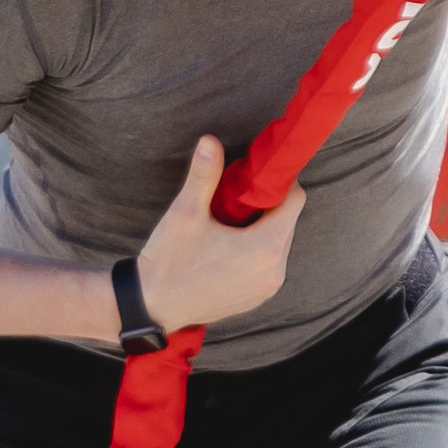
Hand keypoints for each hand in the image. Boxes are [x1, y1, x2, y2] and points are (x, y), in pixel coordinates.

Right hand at [133, 137, 305, 331]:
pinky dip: (257, 251)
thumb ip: (203, 175)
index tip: (254, 178)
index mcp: (266, 247)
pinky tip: (228, 247)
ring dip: (262, 229)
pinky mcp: (258, 298)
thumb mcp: (185, 213)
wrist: (151, 306)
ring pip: (280, 244)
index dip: (279, 184)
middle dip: (268, 206)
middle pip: (289, 222)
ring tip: (230, 223)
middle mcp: (275, 271)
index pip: (295, 201)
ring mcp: (268, 288)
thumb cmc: (168, 260)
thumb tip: (210, 141)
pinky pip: (269, 265)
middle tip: (237, 197)